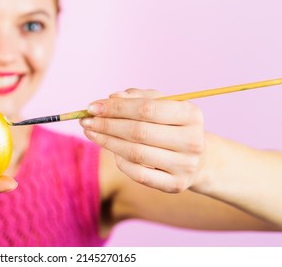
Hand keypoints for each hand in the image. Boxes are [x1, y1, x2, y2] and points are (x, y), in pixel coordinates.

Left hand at [80, 89, 204, 192]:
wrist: (196, 158)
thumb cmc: (171, 125)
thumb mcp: (161, 105)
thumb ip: (138, 97)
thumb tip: (112, 97)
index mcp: (191, 115)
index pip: (147, 109)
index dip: (116, 107)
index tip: (92, 106)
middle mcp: (192, 141)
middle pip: (139, 132)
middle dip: (107, 125)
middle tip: (85, 121)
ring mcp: (185, 166)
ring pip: (135, 153)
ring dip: (107, 142)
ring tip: (90, 132)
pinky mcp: (175, 185)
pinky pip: (138, 174)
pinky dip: (120, 160)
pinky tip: (110, 149)